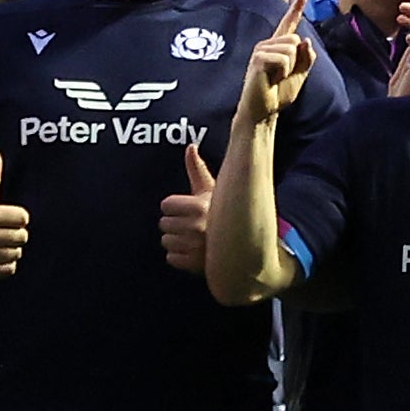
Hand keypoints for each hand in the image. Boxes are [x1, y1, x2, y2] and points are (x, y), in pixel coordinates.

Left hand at [158, 144, 215, 272]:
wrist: (245, 245)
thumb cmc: (224, 213)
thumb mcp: (213, 190)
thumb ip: (196, 169)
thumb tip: (190, 145)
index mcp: (199, 206)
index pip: (166, 205)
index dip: (175, 207)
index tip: (189, 210)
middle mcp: (197, 227)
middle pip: (164, 224)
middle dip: (175, 224)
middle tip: (191, 225)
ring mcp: (195, 247)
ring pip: (166, 241)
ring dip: (177, 241)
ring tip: (193, 238)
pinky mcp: (194, 265)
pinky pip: (171, 258)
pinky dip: (179, 257)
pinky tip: (193, 251)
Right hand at [239, 0, 316, 121]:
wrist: (264, 110)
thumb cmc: (279, 92)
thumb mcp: (300, 75)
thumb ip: (307, 58)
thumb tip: (305, 40)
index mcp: (279, 46)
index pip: (289, 24)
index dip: (296, 9)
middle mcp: (268, 43)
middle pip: (297, 39)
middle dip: (297, 60)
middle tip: (282, 75)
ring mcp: (261, 49)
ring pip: (292, 48)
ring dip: (290, 67)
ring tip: (276, 77)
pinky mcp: (258, 58)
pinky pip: (284, 59)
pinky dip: (283, 71)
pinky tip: (272, 79)